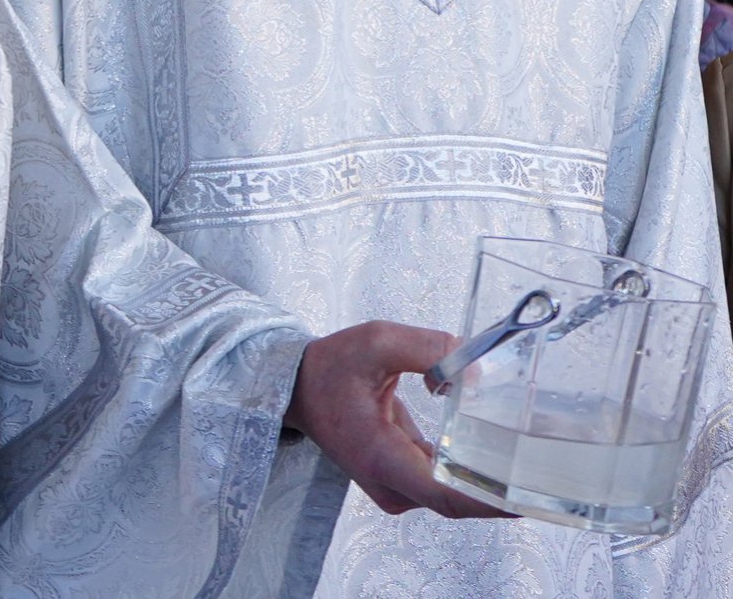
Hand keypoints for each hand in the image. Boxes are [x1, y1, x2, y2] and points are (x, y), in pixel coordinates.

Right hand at [287, 322, 506, 519]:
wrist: (298, 388)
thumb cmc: (331, 366)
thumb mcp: (375, 340)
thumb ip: (426, 348)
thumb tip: (479, 372)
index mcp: (381, 458)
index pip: (445, 496)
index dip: (491, 499)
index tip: (528, 492)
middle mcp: (390, 486)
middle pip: (458, 500)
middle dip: (501, 486)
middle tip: (544, 464)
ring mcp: (395, 491)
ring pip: (454, 495)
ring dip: (488, 478)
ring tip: (528, 454)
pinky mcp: (401, 485)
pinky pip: (444, 486)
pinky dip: (469, 472)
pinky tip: (496, 452)